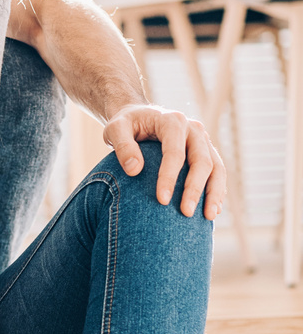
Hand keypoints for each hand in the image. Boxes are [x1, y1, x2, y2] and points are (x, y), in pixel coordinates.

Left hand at [103, 104, 225, 219]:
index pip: (175, 152)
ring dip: (214, 193)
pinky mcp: (207, 152)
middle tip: (186, 213)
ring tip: (208, 217)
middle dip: (195, 189)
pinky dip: (217, 191)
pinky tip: (212, 211)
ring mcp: (203, 140)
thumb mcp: (115, 129)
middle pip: (202, 160)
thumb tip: (134, 170)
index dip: (169, 177)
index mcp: (172, 121)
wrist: (140, 116)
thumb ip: (122, 146)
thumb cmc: (126, 124)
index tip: (162, 200)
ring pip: (217, 167)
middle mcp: (193, 129)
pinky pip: (217, 172)